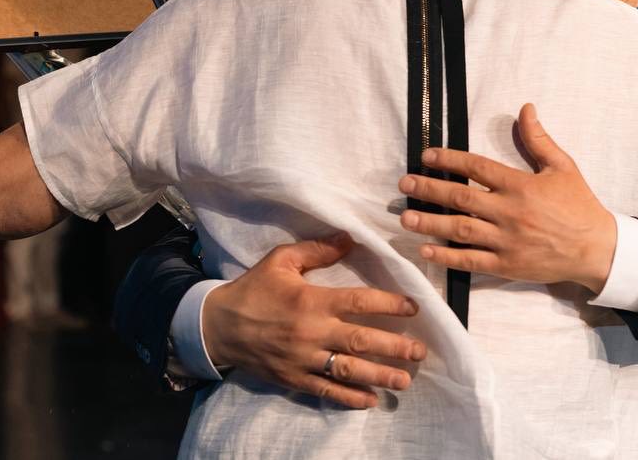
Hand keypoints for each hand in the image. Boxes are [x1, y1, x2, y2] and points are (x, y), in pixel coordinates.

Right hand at [202, 232, 426, 409]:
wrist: (217, 325)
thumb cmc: (253, 289)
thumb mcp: (281, 260)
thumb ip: (317, 250)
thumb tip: (349, 237)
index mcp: (311, 300)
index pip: (359, 302)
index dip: (389, 305)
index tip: (413, 308)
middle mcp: (312, 332)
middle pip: (361, 341)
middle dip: (394, 347)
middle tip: (420, 351)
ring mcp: (303, 359)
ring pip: (348, 370)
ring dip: (380, 376)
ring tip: (405, 380)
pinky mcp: (294, 378)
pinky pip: (326, 390)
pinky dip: (350, 398)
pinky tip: (371, 400)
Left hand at [398, 103, 616, 292]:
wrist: (597, 249)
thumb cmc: (579, 205)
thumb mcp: (562, 167)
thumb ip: (539, 139)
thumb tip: (525, 108)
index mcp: (520, 185)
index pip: (477, 167)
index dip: (449, 160)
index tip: (427, 156)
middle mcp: (509, 212)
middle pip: (460, 197)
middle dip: (429, 189)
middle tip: (405, 184)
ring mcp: (506, 241)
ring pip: (460, 229)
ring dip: (430, 223)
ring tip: (405, 217)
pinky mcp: (506, 265)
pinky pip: (471, 261)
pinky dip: (446, 256)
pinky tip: (425, 250)